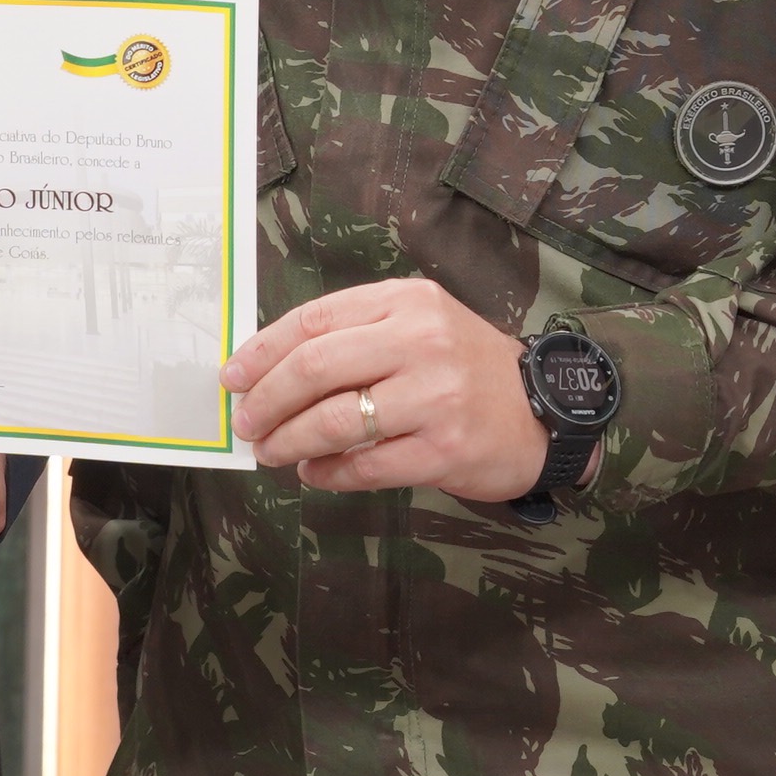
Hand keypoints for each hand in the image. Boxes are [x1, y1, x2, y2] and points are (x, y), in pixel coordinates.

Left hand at [220, 278, 549, 500]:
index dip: (262, 351)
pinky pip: (366, 466)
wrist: (543, 411)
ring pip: (335, 421)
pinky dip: (328, 473)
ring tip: (272, 453)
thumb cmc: (466, 368)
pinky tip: (314, 472)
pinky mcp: (444, 450)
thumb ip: (355, 336)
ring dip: (289, 441)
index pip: (315, 320)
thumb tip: (269, 371)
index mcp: (407, 302)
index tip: (232, 378)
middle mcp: (421, 341)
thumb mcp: (418, 326)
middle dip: (266, 401)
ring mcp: (435, 397)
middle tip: (246, 424)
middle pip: (315, 368)